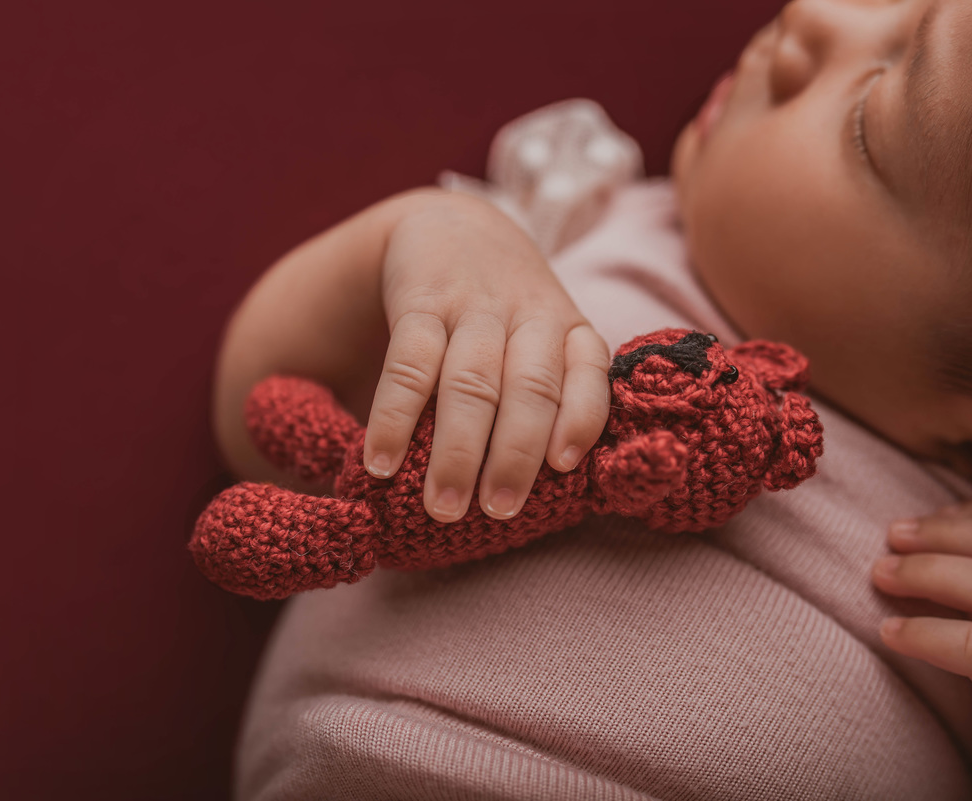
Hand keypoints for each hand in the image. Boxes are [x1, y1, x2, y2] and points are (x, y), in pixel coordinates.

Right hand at [363, 192, 610, 522]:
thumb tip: (551, 485)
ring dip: (457, 448)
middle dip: (515, 455)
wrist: (451, 226)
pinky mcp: (420, 302)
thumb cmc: (507, 312)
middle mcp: (527, 314)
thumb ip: (556, 391)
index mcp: (567, 328)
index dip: (581, 417)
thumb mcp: (546, 334)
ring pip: (472, 381)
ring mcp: (474, 306)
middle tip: (497, 511)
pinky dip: (396, 416)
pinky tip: (383, 462)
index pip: (588, 371)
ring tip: (443, 506)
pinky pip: (410, 363)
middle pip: (529, 387)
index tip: (564, 467)